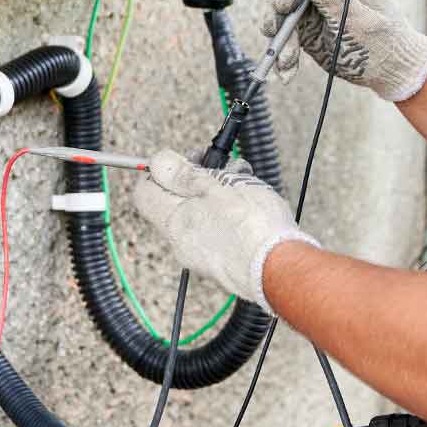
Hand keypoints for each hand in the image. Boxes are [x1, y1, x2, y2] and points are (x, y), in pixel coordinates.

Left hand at [131, 149, 317, 310]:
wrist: (281, 267)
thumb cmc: (251, 226)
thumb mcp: (215, 186)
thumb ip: (183, 175)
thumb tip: (157, 162)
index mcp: (173, 222)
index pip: (144, 193)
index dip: (159, 172)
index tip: (181, 160)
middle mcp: (182, 242)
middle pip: (176, 201)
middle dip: (197, 178)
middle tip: (219, 164)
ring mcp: (203, 255)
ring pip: (202, 213)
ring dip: (219, 191)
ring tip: (243, 179)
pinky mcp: (224, 261)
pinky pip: (218, 230)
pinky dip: (231, 212)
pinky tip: (252, 201)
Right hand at [259, 0, 426, 102]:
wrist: (391, 73)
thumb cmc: (385, 45)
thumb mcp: (361, 24)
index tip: (284, 5)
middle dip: (275, 8)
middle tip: (271, 31)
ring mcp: (315, 5)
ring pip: (280, 10)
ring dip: (278, 36)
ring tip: (286, 61)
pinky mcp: (306, 26)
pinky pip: (284, 34)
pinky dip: (282, 53)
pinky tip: (287, 71)